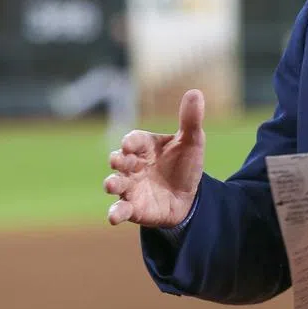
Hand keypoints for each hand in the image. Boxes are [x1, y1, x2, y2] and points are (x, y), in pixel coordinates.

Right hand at [103, 89, 206, 226]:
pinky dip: (115, 212)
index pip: (134, 140)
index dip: (131, 141)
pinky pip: (120, 209)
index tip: (129, 144)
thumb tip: (196, 92)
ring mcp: (130, 186)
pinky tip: (115, 216)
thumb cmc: (184, 164)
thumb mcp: (192, 142)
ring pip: (115, 183)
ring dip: (112, 183)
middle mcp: (133, 165)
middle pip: (120, 160)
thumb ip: (191, 120)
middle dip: (118, 160)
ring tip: (111, 185)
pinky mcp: (133, 207)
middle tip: (118, 160)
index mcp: (145, 146)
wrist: (188, 197)